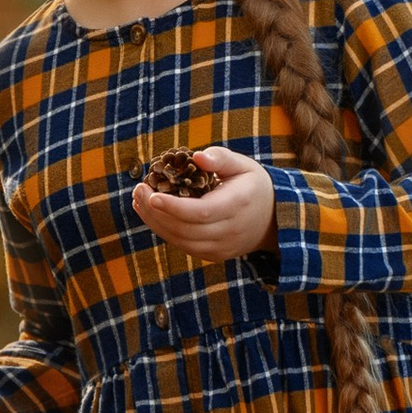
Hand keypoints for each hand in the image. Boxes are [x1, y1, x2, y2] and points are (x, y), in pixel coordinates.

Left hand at [131, 144, 276, 265]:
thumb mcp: (243, 165)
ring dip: (156, 223)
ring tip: (139, 201)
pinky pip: (184, 246)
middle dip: (157, 212)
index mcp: (238, 205)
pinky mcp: (214, 255)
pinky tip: (152, 214)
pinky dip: (165, 231)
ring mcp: (222, 247)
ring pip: (181, 240)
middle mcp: (230, 231)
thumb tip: (197, 157)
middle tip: (138, 190)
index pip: (201, 212)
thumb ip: (221, 158)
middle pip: (185, 228)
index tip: (151, 195)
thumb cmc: (252, 185)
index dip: (173, 207)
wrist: (273, 219)